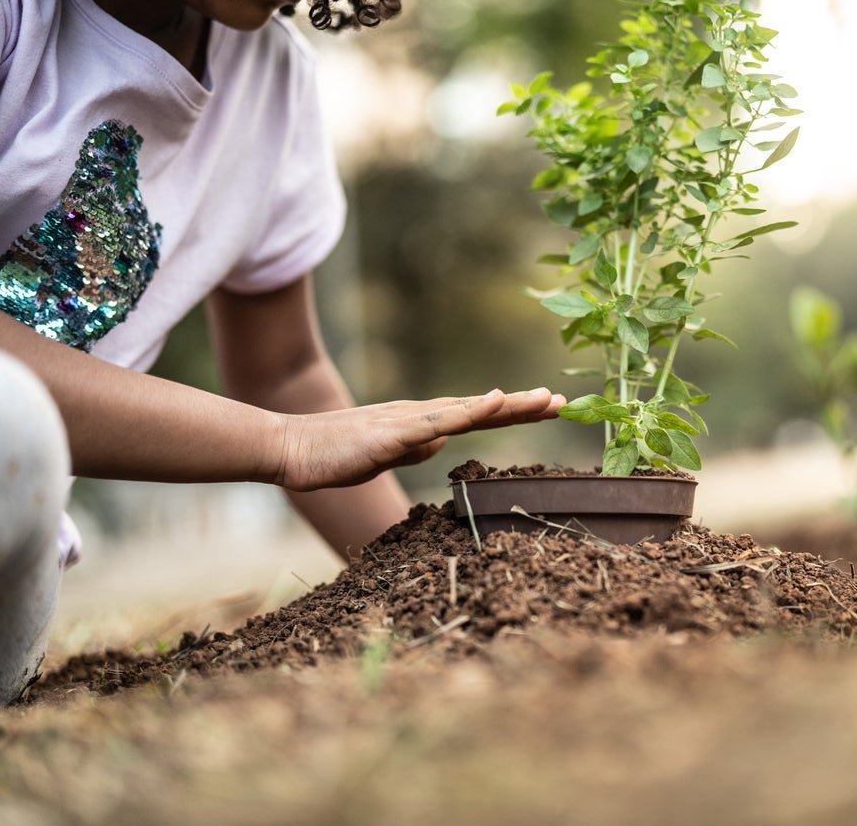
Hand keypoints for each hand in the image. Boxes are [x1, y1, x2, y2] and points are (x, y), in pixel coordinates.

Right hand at [274, 387, 564, 490]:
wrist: (290, 448)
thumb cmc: (333, 455)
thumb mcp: (385, 455)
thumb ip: (414, 448)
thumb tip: (441, 443)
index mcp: (422, 423)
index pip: (479, 416)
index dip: (515, 411)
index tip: (550, 409)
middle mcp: (422, 415)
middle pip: (485, 408)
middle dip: (527, 406)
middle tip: (566, 402)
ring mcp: (410, 420)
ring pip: (471, 408)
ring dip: (511, 404)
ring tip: (546, 399)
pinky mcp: (394, 431)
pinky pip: (440, 420)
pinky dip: (471, 410)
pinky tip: (495, 401)